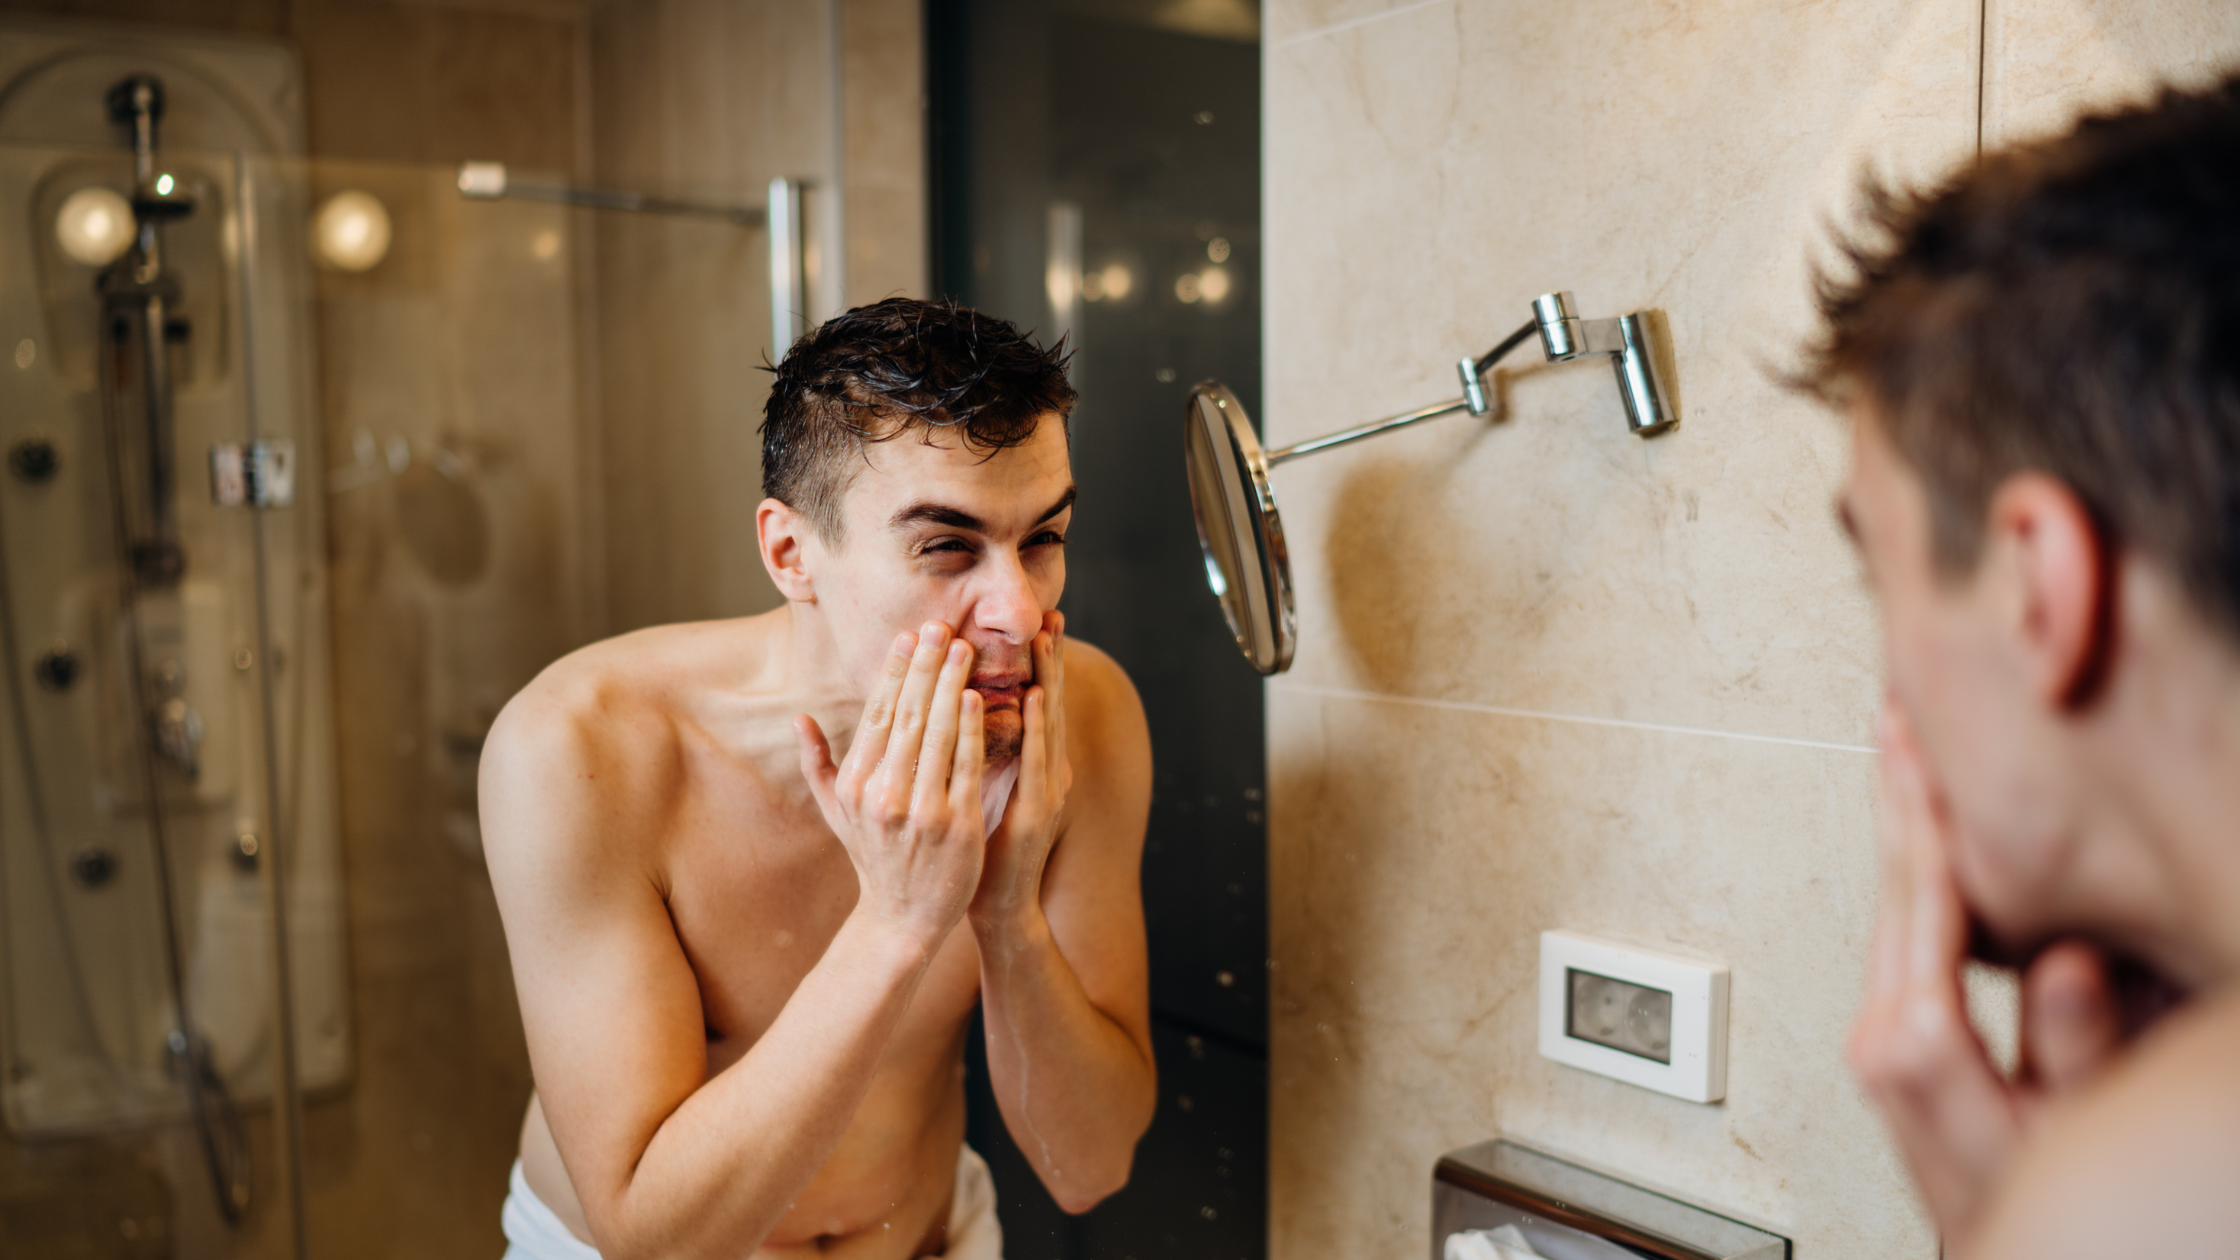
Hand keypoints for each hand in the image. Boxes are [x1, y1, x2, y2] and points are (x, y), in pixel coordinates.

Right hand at [795, 623, 987, 945]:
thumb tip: (799, 719)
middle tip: (940, 626)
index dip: (893, 672)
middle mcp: (882, 795)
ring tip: (964, 649)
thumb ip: (818, 763)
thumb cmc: (873, 858)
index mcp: (855, 786)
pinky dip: (971, 730)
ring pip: (936, 734)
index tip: (907, 636)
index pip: (876, 716)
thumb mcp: (836, 813)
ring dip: (950, 686)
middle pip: (906, 716)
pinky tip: (979, 698)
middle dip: (924, 666)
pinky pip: (965, 767)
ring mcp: (920, 811)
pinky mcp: (956, 826)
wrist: (903, 919)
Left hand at [971, 611, 1073, 935]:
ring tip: (1046, 639)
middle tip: (1051, 613)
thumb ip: (979, 752)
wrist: (995, 906)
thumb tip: (962, 710)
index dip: (1040, 664)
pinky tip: (1033, 697)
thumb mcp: (980, 790)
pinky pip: (1036, 762)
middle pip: (1049, 704)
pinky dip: (1036, 727)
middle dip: (1051, 659)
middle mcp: (1047, 773)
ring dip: (1048, 678)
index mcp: (1033, 766)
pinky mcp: (1036, 814)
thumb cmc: (981, 848)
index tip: (1039, 622)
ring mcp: (1046, 792)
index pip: (1036, 703)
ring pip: (1048, 724)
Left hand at [1848, 701, 2121, 1243]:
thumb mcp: (2073, 1130)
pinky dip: (1914, 873)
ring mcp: (1879, 1038)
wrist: (2005, 1248)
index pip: (1922, 902)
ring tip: (1901, 751)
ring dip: (1900, 825)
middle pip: (1891, 888)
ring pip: (1891, 905)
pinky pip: (1903, 933)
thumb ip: (2070, 1048)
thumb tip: (2059, 961)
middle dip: (1897, 800)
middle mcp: (1882, 1036)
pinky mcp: (1893, 1042)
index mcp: (1914, 1044)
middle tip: (1895, 716)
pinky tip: (1924, 836)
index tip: (1919, 748)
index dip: (1926, 817)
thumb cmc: (2042, 1201)